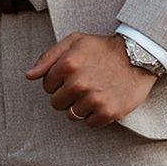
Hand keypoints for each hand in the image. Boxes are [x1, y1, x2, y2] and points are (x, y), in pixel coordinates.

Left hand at [25, 32, 156, 127]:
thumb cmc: (103, 48)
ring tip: (92, 91)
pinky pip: (89, 123)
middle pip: (56, 103)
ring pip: (71, 115)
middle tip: (81, 84)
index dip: (57, 81)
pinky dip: (93, 115)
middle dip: (65, 95)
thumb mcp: (75, 42)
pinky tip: (101, 99)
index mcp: (68, 64)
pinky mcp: (107, 112)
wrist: (137, 56)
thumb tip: (29, 75)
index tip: (70, 75)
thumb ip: (48, 57)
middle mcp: (78, 83)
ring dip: (79, 105)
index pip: (46, 86)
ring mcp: (93, 99)